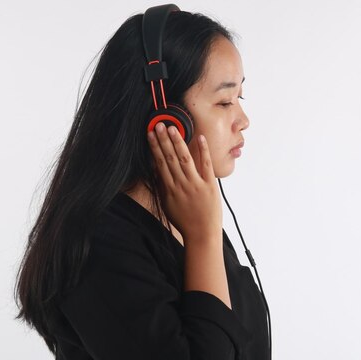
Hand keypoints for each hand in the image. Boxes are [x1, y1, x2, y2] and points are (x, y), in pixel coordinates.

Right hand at [147, 123, 221, 243]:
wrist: (201, 235)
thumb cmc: (184, 221)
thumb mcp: (168, 204)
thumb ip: (163, 187)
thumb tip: (157, 170)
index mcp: (170, 189)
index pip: (160, 163)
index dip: (155, 147)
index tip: (150, 134)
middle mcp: (181, 185)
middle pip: (170, 158)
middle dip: (163, 140)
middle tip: (159, 125)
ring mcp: (196, 184)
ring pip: (185, 159)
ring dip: (178, 143)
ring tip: (173, 129)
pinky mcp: (210, 186)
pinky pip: (206, 165)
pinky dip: (203, 151)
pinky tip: (199, 138)